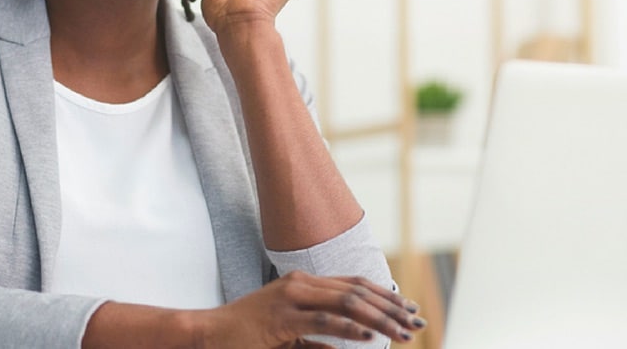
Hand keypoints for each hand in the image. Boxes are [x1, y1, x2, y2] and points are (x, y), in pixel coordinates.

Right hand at [195, 271, 424, 348]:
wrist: (210, 333)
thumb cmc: (248, 335)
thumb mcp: (290, 332)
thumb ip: (318, 334)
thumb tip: (348, 343)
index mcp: (304, 283)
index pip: (354, 284)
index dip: (384, 295)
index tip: (408, 309)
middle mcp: (301, 283)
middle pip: (357, 289)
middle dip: (391, 306)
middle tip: (417, 322)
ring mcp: (291, 297)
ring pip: (346, 302)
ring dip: (379, 318)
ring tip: (403, 332)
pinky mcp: (282, 316)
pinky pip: (322, 320)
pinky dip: (349, 328)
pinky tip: (369, 336)